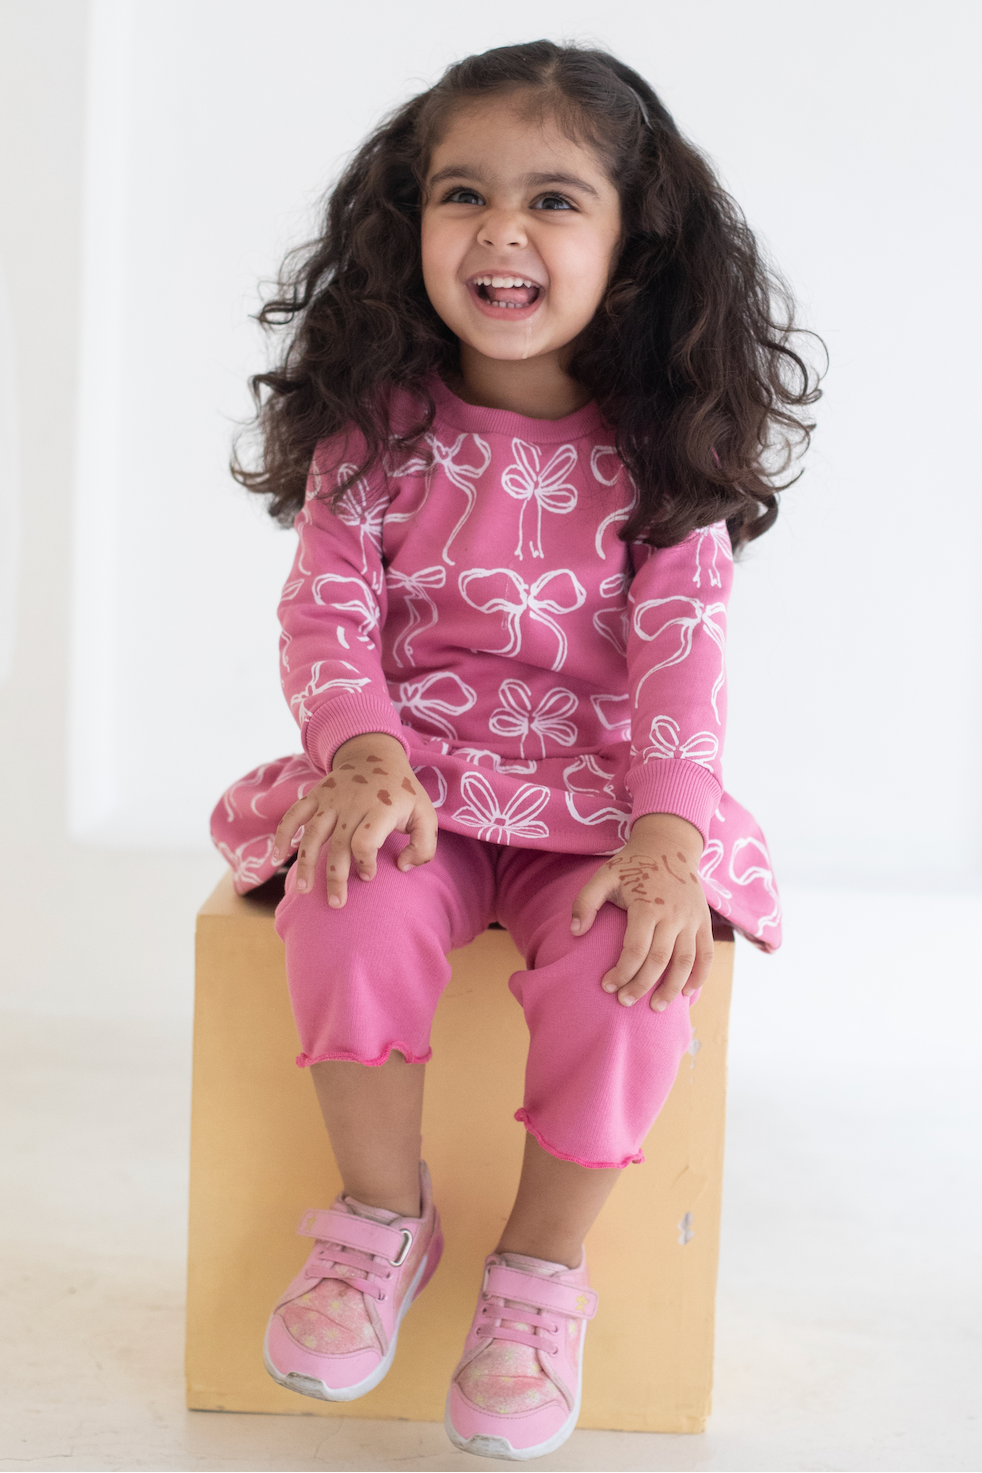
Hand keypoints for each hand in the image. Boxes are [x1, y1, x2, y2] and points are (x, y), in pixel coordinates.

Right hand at [272, 733, 437, 906]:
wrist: (376, 754)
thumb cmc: (402, 792)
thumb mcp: (426, 814)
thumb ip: (424, 845)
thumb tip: (402, 867)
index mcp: (381, 808)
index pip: (366, 841)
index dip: (365, 863)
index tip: (368, 876)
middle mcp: (353, 804)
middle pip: (338, 845)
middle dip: (335, 877)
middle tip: (336, 903)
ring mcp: (331, 799)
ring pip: (313, 834)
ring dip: (306, 863)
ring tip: (303, 890)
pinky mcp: (315, 795)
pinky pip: (294, 815)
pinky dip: (283, 834)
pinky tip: (277, 856)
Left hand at [570, 813, 712, 1009]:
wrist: (669, 845)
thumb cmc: (632, 864)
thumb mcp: (603, 875)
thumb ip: (585, 902)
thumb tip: (574, 932)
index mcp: (648, 905)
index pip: (635, 949)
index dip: (621, 972)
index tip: (607, 986)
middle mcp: (674, 915)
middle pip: (660, 960)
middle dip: (642, 985)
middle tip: (625, 1002)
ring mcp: (692, 919)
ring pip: (686, 962)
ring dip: (672, 988)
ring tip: (657, 1007)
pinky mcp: (703, 921)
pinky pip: (706, 954)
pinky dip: (700, 976)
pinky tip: (686, 992)